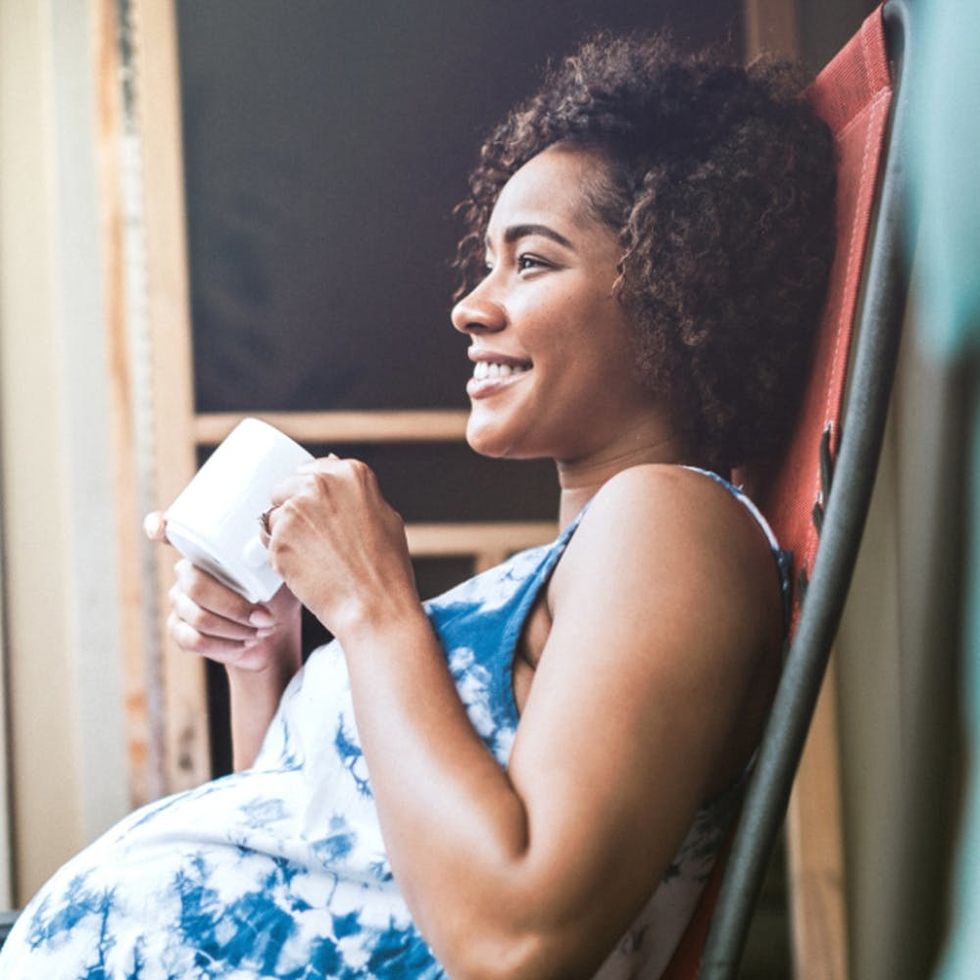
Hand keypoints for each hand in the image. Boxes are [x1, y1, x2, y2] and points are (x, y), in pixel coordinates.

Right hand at [144, 511, 300, 674]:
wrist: (273, 632)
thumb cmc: (278, 594)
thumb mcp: (282, 571)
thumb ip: (276, 554)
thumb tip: (276, 539)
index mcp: (209, 550)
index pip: (173, 531)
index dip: (159, 525)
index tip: (160, 529)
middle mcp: (187, 573)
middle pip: (196, 586)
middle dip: (235, 607)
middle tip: (266, 617)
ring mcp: (180, 602)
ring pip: (199, 618)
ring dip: (237, 628)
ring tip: (264, 630)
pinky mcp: (179, 630)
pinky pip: (194, 640)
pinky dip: (226, 645)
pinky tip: (246, 643)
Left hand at [262, 457, 418, 637]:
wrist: (375, 607)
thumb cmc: (387, 568)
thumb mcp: (385, 517)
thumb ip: (357, 493)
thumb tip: (335, 473)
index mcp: (351, 473)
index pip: (311, 470)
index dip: (311, 494)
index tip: (317, 513)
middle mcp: (320, 484)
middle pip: (286, 488)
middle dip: (293, 511)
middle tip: (314, 541)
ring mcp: (296, 510)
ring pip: (274, 516)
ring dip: (285, 535)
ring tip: (314, 560)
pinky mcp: (278, 539)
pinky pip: (268, 544)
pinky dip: (281, 557)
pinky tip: (306, 571)